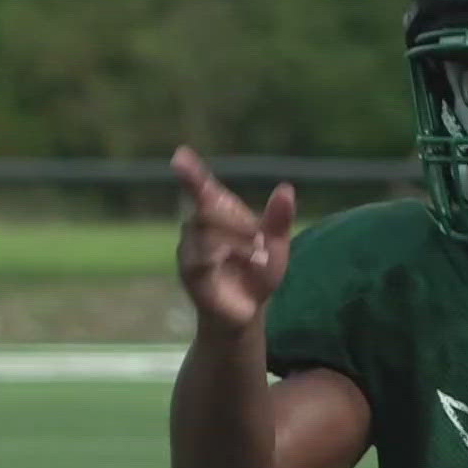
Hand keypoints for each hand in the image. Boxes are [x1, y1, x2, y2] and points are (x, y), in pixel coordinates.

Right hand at [172, 146, 294, 331]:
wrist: (248, 312)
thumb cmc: (257, 272)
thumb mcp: (276, 245)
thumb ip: (279, 220)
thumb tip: (286, 189)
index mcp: (216, 214)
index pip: (201, 188)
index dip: (191, 173)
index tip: (181, 154)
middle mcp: (196, 229)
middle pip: (207, 210)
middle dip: (238, 222)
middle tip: (261, 239)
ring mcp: (189, 252)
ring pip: (205, 233)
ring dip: (237, 241)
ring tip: (259, 255)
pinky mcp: (190, 275)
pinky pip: (200, 259)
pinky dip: (225, 257)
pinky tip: (245, 262)